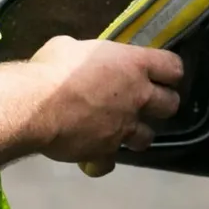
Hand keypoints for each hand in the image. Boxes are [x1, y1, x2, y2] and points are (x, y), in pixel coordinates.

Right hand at [28, 37, 183, 175]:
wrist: (35, 106)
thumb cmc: (52, 69)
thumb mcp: (69, 46)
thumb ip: (86, 56)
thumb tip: (79, 60)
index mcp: (133, 65)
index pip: (173, 67)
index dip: (169, 71)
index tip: (161, 73)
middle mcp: (137, 97)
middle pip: (170, 105)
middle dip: (161, 104)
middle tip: (145, 102)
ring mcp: (124, 127)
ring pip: (147, 137)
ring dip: (137, 134)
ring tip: (121, 130)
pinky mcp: (106, 151)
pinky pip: (111, 162)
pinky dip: (104, 159)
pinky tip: (94, 154)